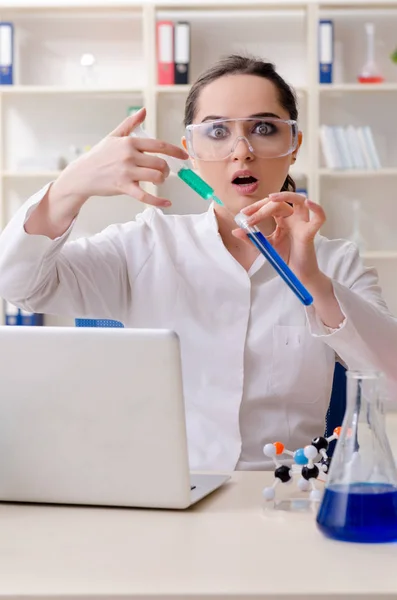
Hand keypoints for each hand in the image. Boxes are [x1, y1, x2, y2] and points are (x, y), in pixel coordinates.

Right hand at [50, 107, 188, 207]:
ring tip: (159, 180)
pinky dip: (158, 201)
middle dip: (166, 169)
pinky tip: (167, 203)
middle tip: (164, 172)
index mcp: (129, 142)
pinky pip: (145, 196)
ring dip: (162, 180)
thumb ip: (130, 124)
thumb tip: (143, 111)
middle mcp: (129, 156)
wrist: (82, 174)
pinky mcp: (123, 187)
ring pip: (156, 176)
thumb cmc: (99, 156)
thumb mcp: (114, 136)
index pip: (158, 145)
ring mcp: (126, 172)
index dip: (175, 151)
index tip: (184, 156)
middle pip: (160, 162)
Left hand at [232, 192, 325, 284]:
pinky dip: (317, 209)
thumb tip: (235, 230)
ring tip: (271, 198)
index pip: (270, 206)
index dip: (257, 207)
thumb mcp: (264, 246)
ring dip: (287, 196)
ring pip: (300, 201)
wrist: (297, 273)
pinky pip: (318, 218)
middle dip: (263, 207)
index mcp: (282, 219)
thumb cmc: (285, 257)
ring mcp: (302, 224)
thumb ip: (251, 238)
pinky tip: (309, 203)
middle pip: (280, 203)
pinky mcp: (310, 233)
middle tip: (249, 214)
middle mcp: (293, 218)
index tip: (243, 214)